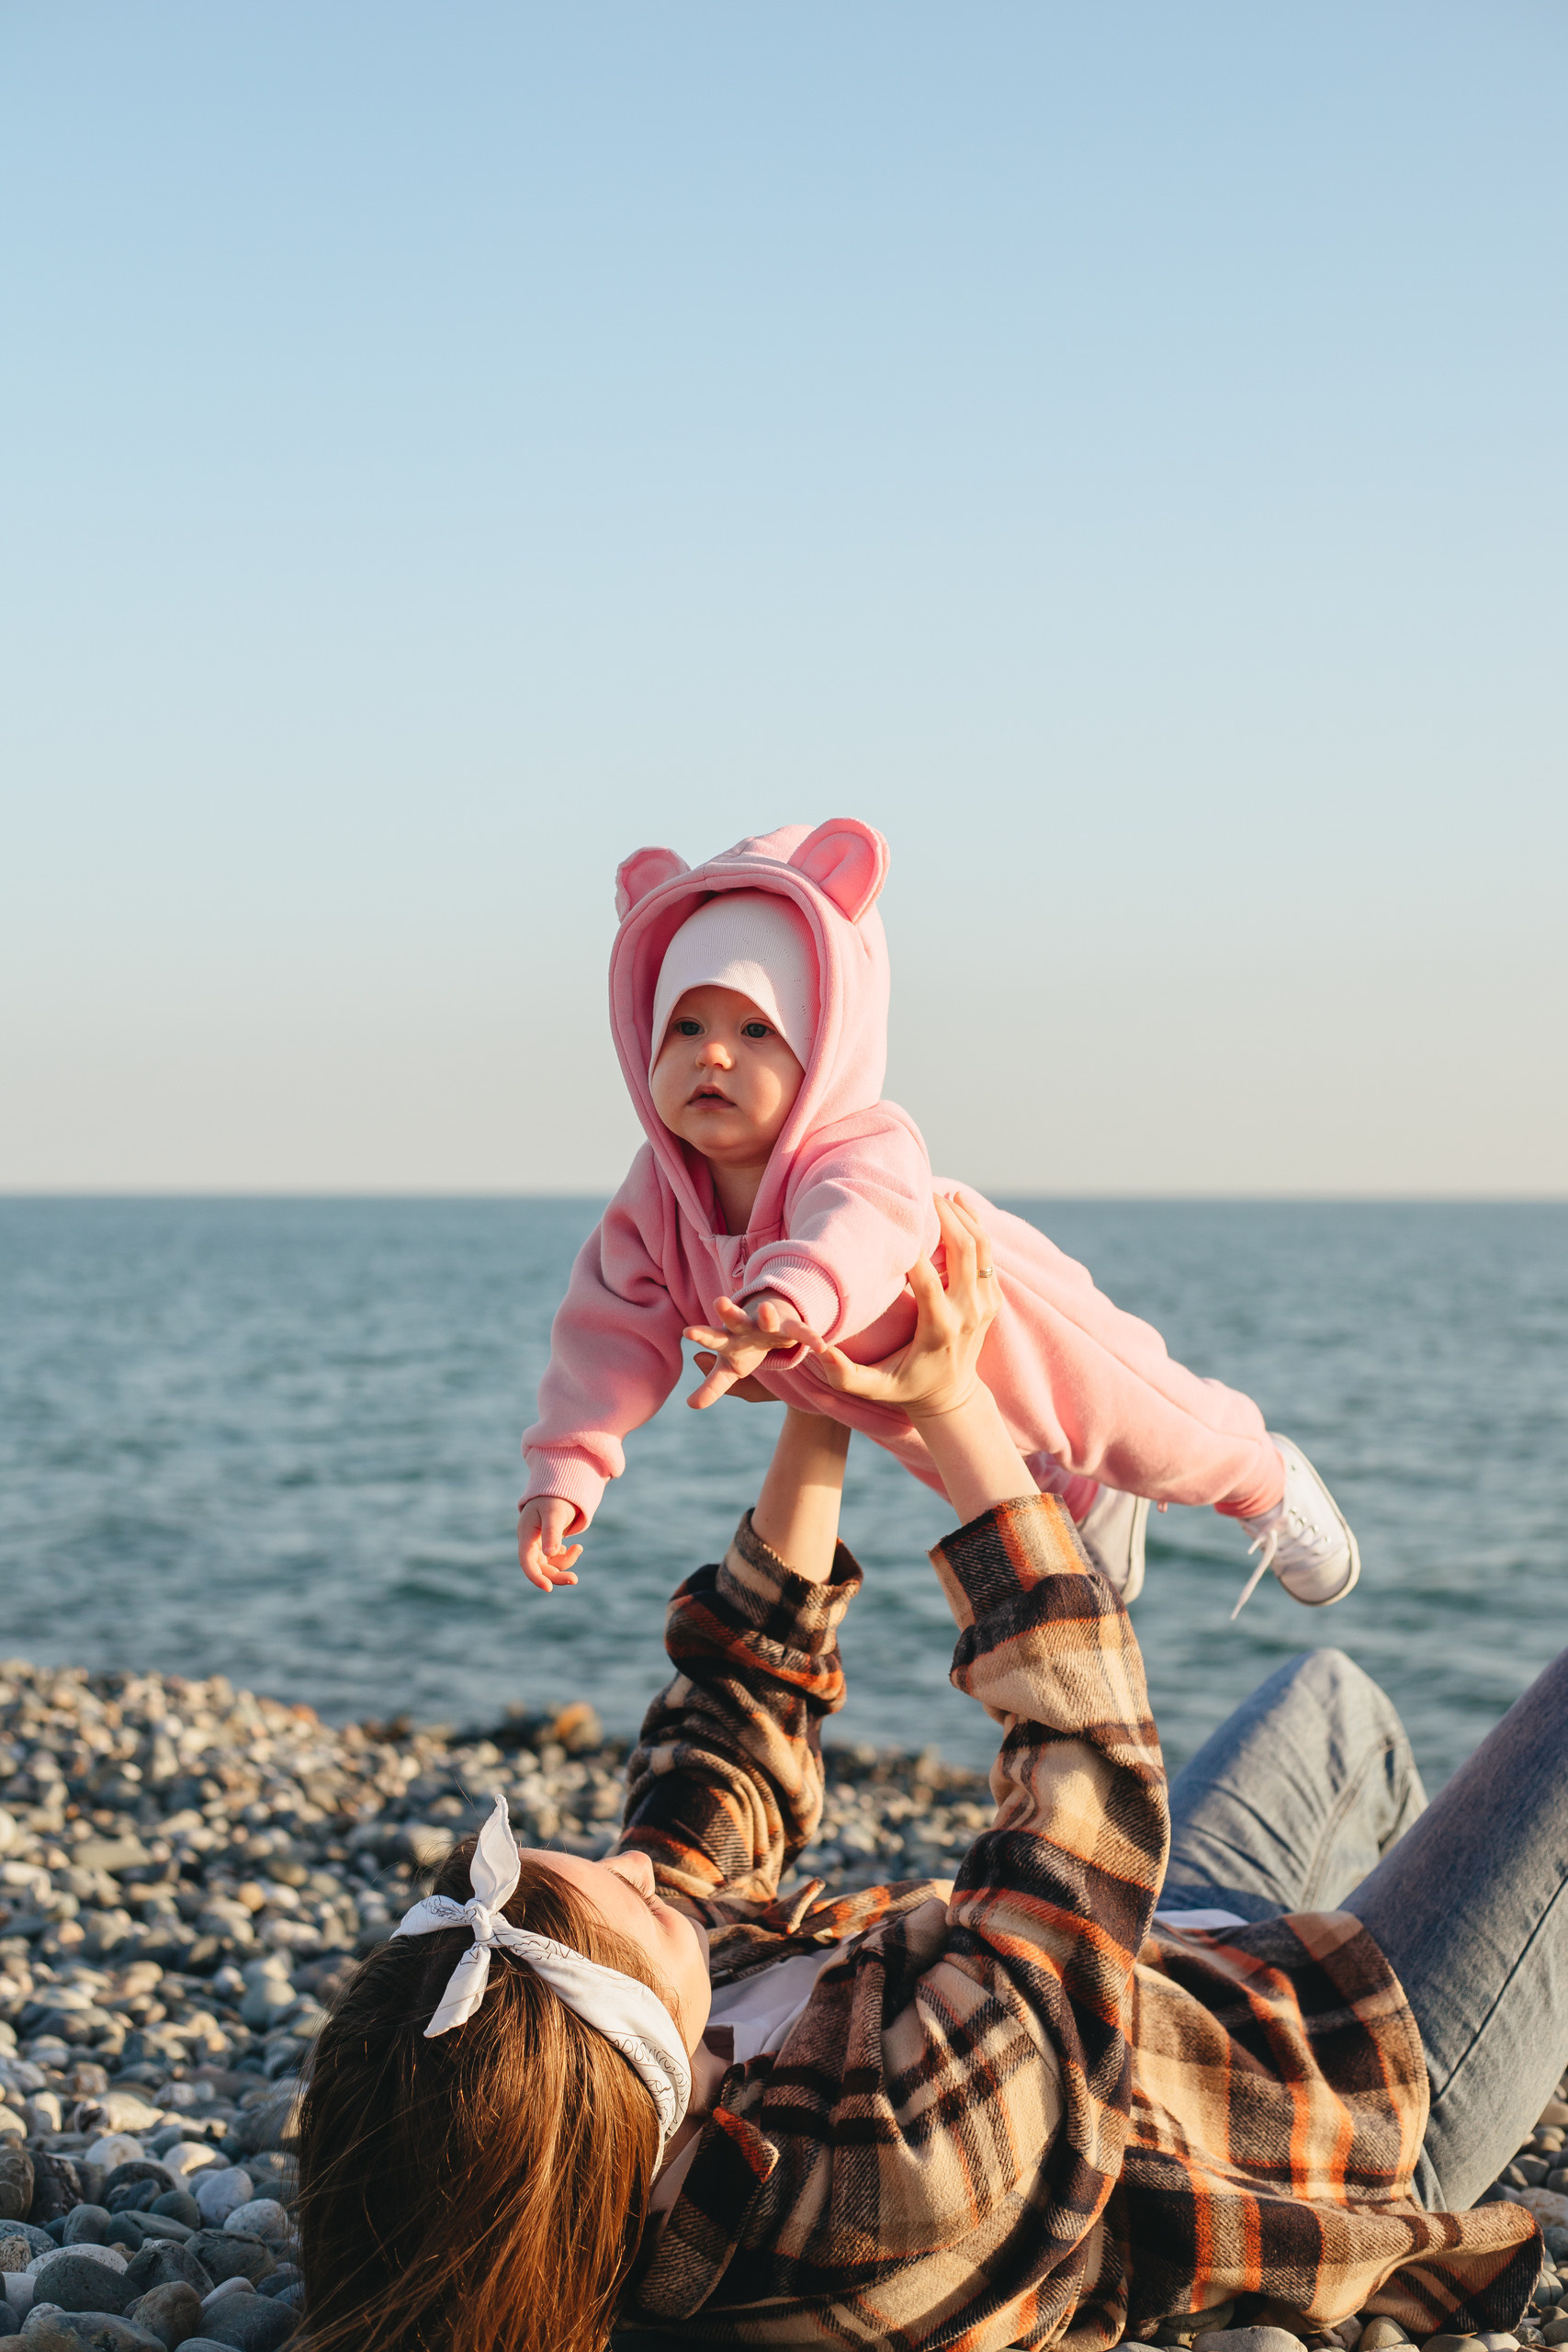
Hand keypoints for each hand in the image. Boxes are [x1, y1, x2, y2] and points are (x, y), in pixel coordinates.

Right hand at [517, 1496, 582, 1592]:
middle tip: (575, 1579)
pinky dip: (566, 1557)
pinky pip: (556, 1560)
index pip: (526, 1561)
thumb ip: (552, 1532)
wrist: (558, 1491)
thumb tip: (551, 1554)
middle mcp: (529, 1543)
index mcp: (526, 1535)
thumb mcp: (554, 1513)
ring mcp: (537, 1546)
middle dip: (557, 1575)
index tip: (548, 1588)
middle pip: (540, 1568)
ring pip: (549, 1566)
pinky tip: (574, 1547)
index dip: (535, 1576)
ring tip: (579, 1548)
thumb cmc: (554, 1500)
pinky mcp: (547, 1546)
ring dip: (566, 1563)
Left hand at [682, 1294, 822, 1408]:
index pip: (714, 1340)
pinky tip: (820, 1346)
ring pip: (768, 1319)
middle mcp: (746, 1328)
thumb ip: (713, 1386)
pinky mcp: (791, 1327)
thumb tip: (691, 1403)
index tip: (688, 1331)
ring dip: (767, 1315)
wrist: (777, 1329)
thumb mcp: (731, 1370)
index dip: (703, 1337)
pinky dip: (809, 1338)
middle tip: (718, 1302)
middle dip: (728, 1312)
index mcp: (729, 1340)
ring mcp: (769, 1325)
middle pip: (736, 1320)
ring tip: (766, 1309)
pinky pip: (801, 1332)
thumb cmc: (748, 1350)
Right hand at [802, 1193, 998, 1426]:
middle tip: (918, 1193)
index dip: (913, 1253)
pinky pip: (988, 1253)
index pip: (930, 1282)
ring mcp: (985, 1303)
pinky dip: (976, 1224)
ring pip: (981, 1246)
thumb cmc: (907, 1389)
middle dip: (944, 1218)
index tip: (892, 1226)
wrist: (953, 1399)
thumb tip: (817, 1350)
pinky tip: (959, 1202)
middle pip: (964, 1251)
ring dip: (962, 1216)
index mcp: (939, 1330)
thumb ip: (844, 1375)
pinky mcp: (992, 1297)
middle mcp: (968, 1312)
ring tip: (936, 1193)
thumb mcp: (875, 1389)